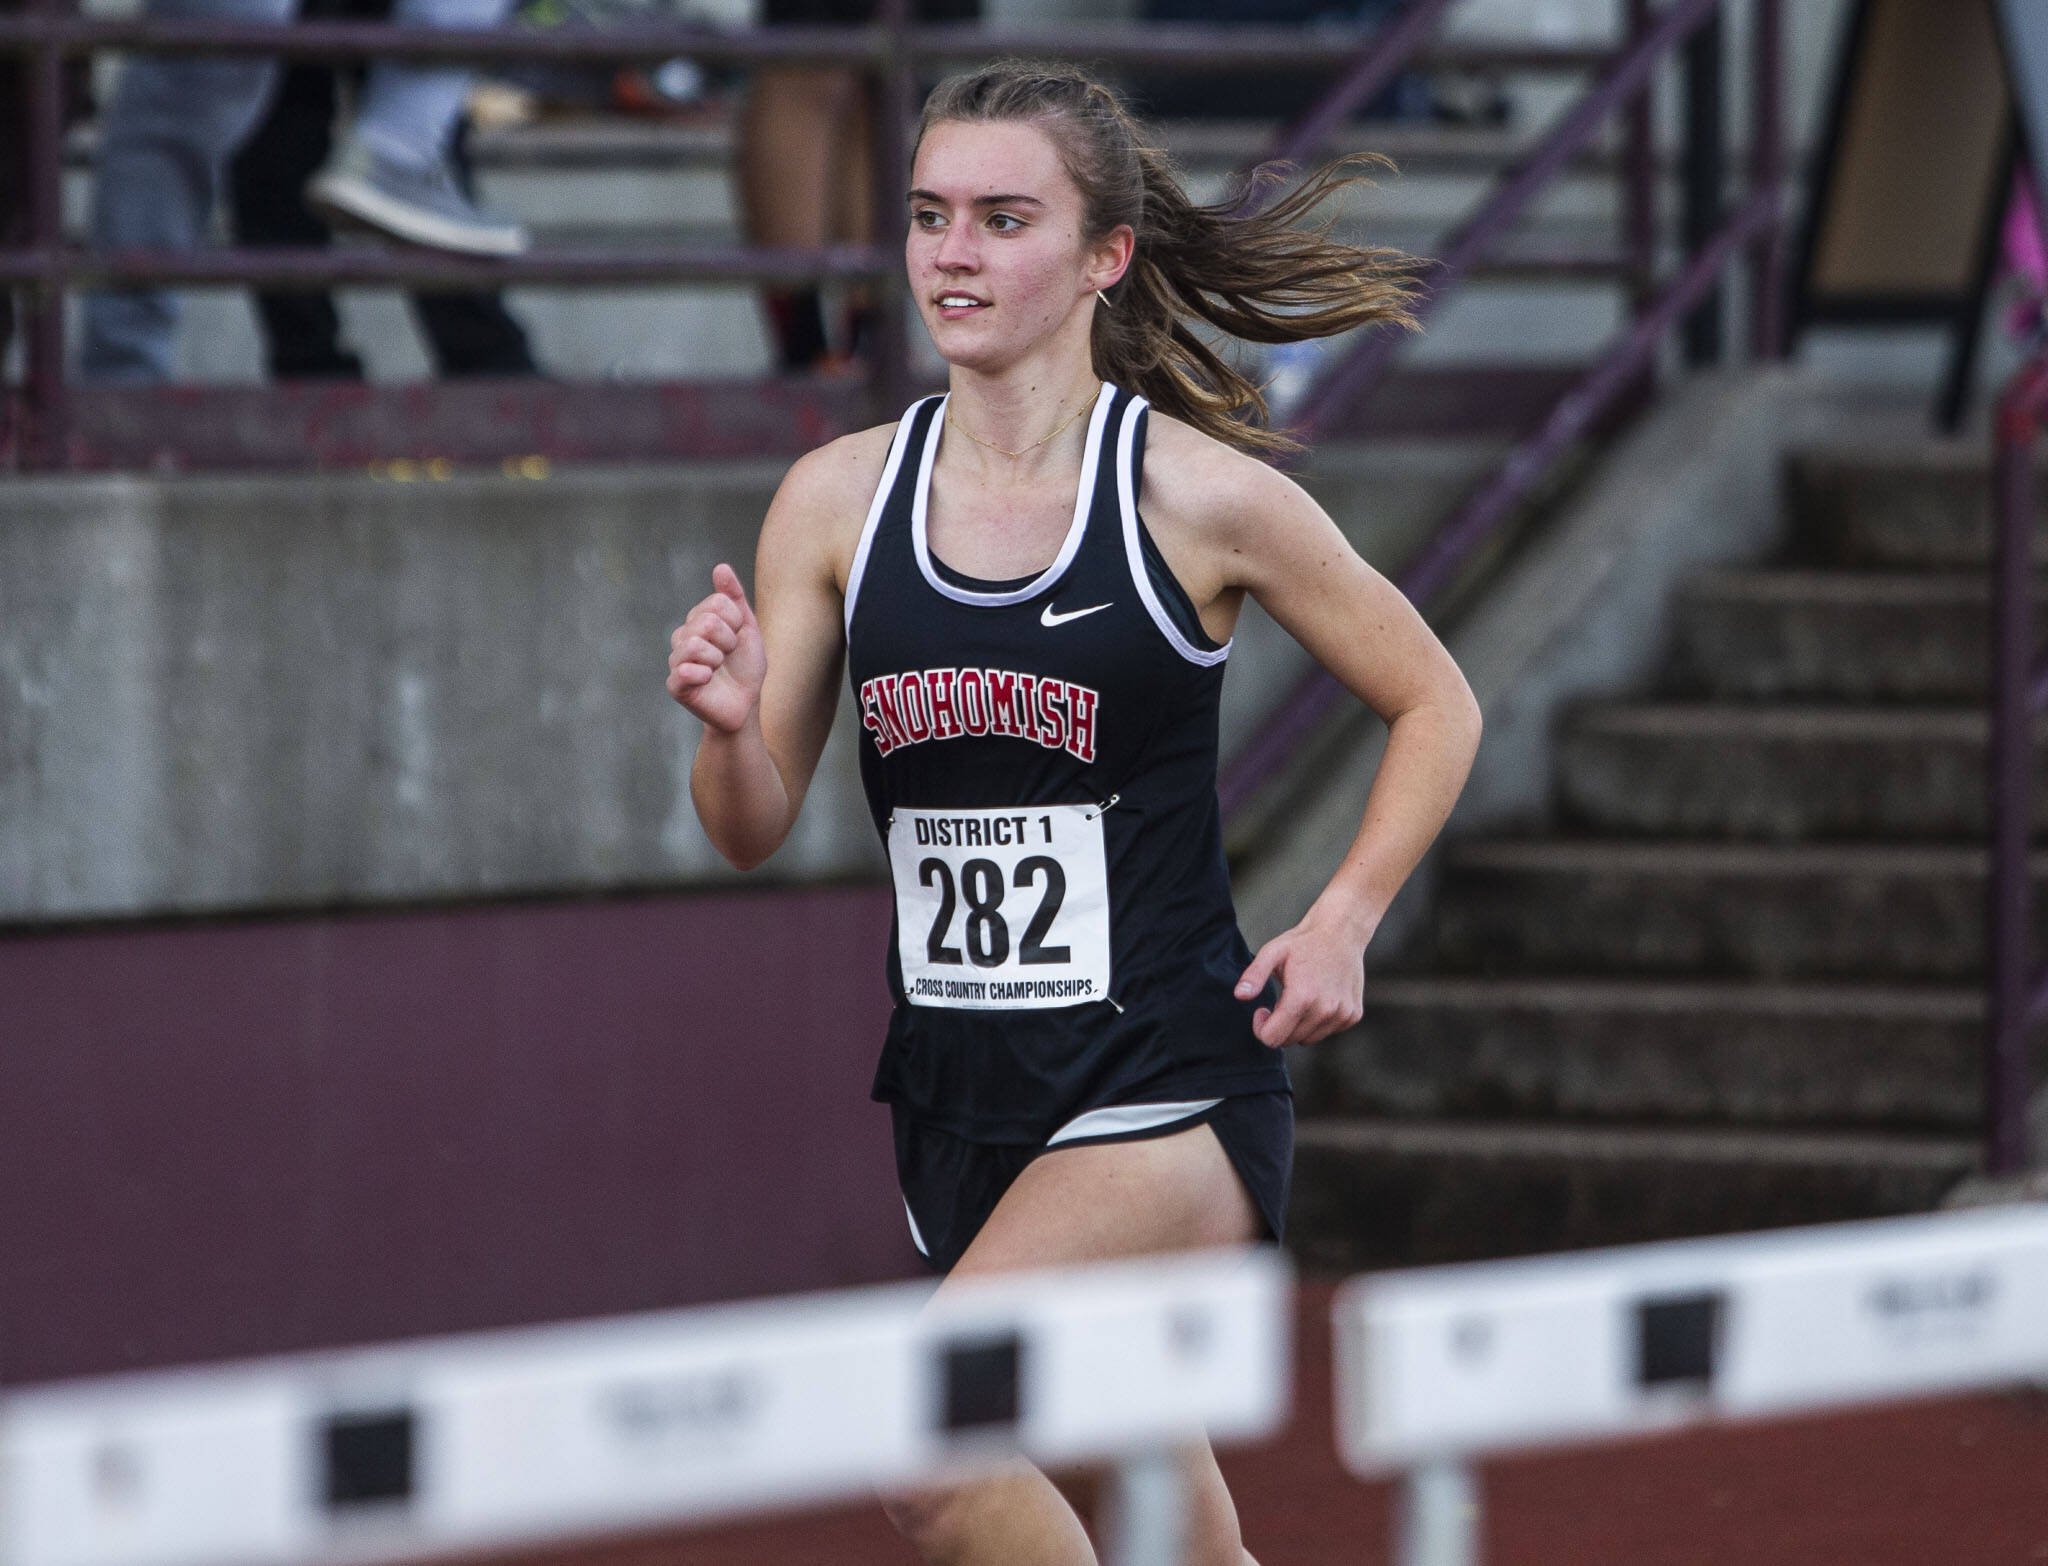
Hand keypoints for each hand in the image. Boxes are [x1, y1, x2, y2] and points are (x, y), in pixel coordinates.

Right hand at [666, 563, 767, 732]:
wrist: (745, 704)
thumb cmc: (745, 667)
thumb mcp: (747, 628)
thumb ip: (734, 597)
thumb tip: (721, 567)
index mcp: (698, 620)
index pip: (718, 603)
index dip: (736, 623)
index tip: (737, 639)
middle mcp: (683, 636)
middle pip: (706, 622)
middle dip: (728, 641)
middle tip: (728, 656)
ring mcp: (677, 660)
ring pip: (694, 644)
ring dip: (717, 659)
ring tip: (718, 669)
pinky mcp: (675, 685)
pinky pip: (683, 670)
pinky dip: (703, 674)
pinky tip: (708, 680)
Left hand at [1234, 917, 1365, 1047]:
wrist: (1341, 932)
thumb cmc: (1302, 943)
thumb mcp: (1272, 952)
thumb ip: (1254, 976)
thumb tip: (1240, 996)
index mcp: (1302, 998)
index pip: (1273, 1038)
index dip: (1261, 1028)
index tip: (1263, 1010)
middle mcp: (1325, 1010)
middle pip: (1290, 1041)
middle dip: (1279, 1026)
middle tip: (1280, 1001)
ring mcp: (1342, 1014)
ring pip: (1309, 1039)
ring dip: (1299, 1025)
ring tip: (1301, 997)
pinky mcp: (1353, 1015)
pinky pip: (1327, 1032)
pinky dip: (1318, 1022)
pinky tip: (1319, 998)